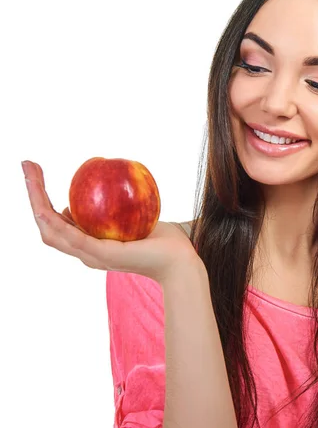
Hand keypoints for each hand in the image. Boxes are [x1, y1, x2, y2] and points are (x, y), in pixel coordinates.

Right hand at [23, 161, 201, 283]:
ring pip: (52, 230)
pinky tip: (52, 203)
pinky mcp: (103, 256)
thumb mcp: (135, 216)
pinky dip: (59, 222)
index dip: (42, 198)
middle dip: (32, 194)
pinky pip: (76, 237)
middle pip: (46, 225)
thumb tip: (107, 182)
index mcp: (89, 244)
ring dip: (37, 201)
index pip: (56, 222)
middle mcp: (85, 252)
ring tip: (31, 174)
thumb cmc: (163, 239)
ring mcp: (92, 256)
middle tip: (27, 166)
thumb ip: (119, 205)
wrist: (180, 261)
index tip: (36, 172)